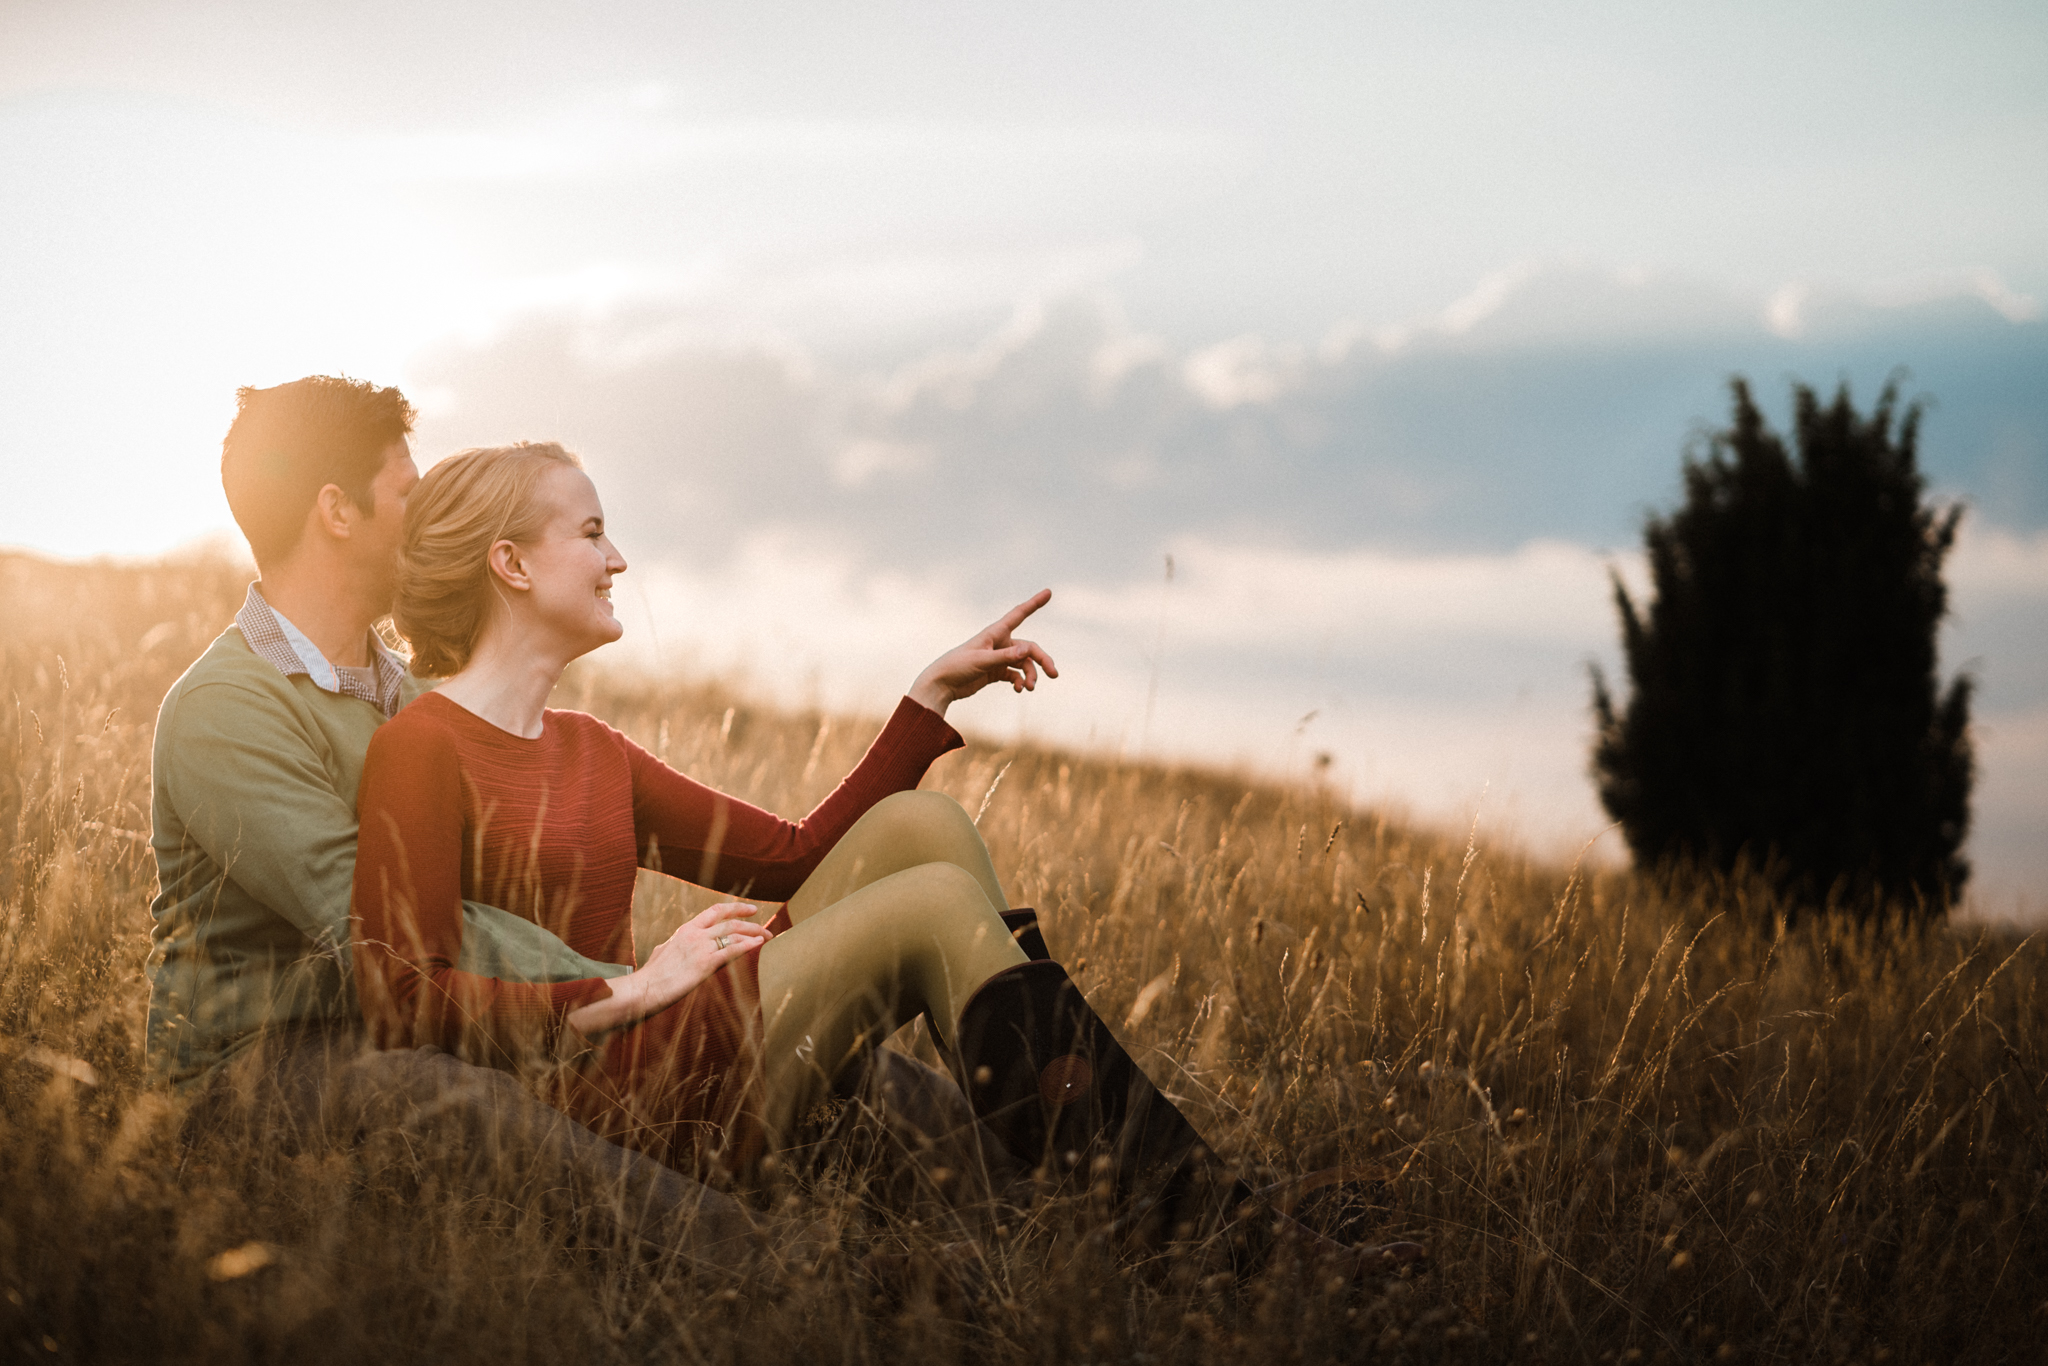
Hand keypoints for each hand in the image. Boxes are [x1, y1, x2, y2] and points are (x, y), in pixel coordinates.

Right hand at [565, 902, 770, 1037]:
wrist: (643, 988)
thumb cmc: (651, 976)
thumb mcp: (662, 952)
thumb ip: (673, 946)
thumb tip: (672, 945)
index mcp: (685, 930)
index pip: (714, 911)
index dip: (735, 907)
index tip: (751, 909)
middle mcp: (694, 934)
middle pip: (729, 922)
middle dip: (751, 924)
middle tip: (766, 928)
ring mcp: (700, 948)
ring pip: (733, 934)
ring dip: (754, 934)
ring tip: (767, 937)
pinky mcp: (704, 964)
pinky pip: (731, 951)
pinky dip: (747, 946)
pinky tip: (758, 945)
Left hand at [907, 589, 1058, 717]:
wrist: (941, 685)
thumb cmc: (957, 666)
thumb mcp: (982, 661)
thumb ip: (1005, 656)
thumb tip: (1028, 650)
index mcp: (995, 633)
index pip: (1019, 614)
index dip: (1034, 603)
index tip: (1048, 592)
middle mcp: (999, 643)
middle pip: (1029, 648)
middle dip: (1042, 660)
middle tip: (1054, 674)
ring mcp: (999, 658)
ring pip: (1024, 664)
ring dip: (1030, 675)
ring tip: (1029, 688)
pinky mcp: (995, 672)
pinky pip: (1015, 675)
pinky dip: (1019, 682)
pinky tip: (1018, 690)